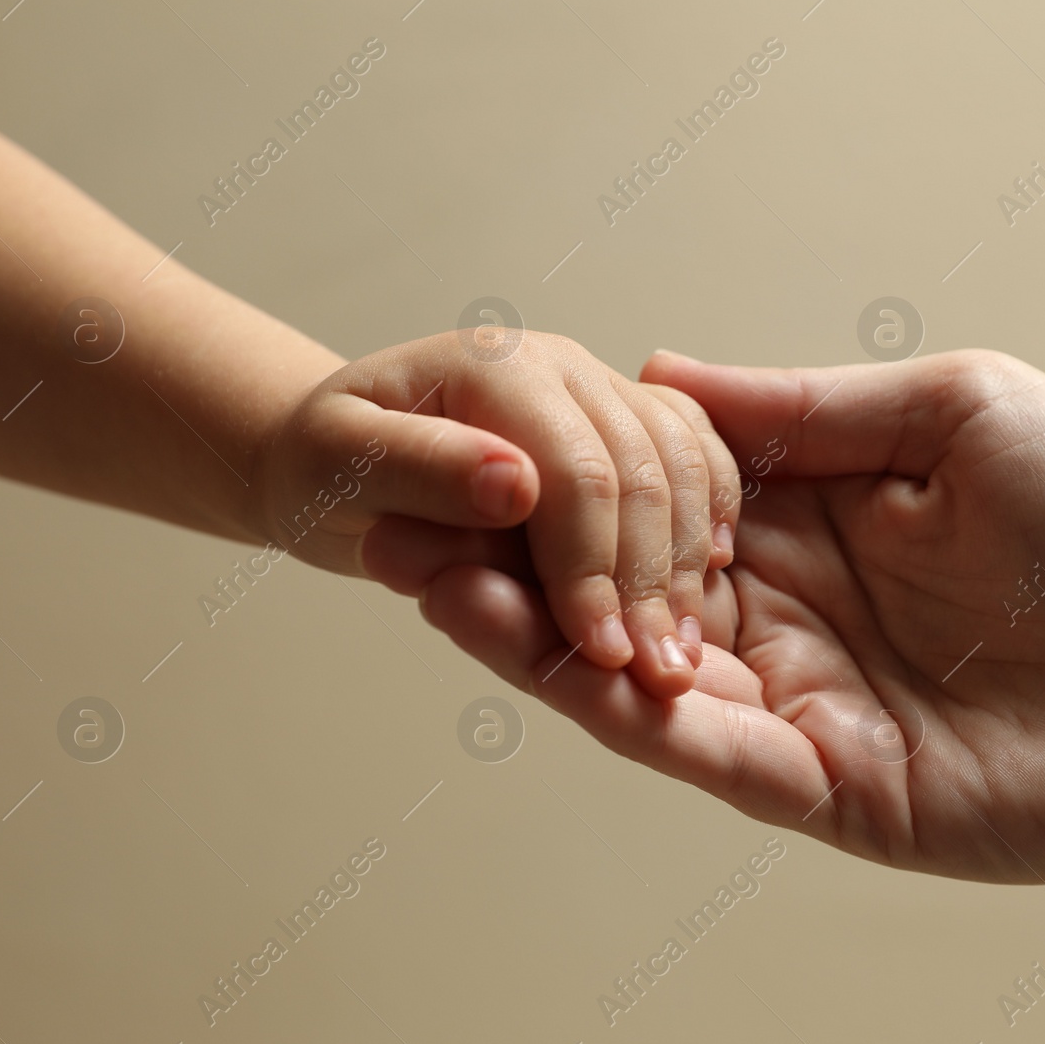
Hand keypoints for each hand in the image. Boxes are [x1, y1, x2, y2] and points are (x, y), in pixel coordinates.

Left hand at [253, 330, 740, 699]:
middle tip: (657, 676)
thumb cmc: (331, 463)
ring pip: (681, 466)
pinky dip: (713, 510)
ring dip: (689, 561)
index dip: (591, 568)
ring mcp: (601, 391)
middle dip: (651, 582)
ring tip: (681, 653)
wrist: (349, 456)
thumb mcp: (340, 464)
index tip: (600, 651)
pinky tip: (713, 571)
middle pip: (642, 473)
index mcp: (497, 368)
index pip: (575, 472)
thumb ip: (421, 468)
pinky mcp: (625, 421)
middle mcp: (562, 368)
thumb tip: (515, 484)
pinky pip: (696, 455)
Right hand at [419, 348, 1044, 882]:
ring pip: (644, 682)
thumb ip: (802, 412)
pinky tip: (574, 671)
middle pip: (623, 598)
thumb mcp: (952, 411)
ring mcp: (806, 709)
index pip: (656, 509)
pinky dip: (642, 719)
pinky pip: (719, 756)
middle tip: (401, 526)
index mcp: (813, 525)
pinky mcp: (836, 791)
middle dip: (513, 570)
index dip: (563, 489)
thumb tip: (664, 372)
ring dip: (543, 645)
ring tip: (441, 588)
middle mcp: (791, 618)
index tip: (472, 455)